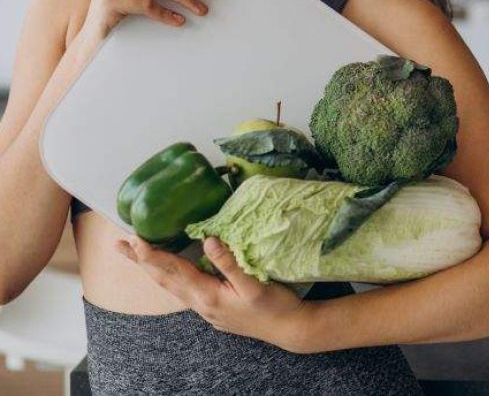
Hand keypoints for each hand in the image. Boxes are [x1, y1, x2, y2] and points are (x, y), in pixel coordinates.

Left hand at [115, 235, 315, 353]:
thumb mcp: (253, 283)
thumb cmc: (273, 306)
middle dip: (141, 261)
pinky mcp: (213, 307)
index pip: (173, 270)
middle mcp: (200, 303)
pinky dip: (170, 276)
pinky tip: (171, 271)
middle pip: (164, 279)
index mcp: (207, 295)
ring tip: (137, 256)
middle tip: (119, 245)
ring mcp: (206, 308)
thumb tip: (209, 240)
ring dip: (152, 269)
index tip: (134, 239)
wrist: (288, 329)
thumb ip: (229, 262)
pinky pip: (183, 288)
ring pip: (172, 285)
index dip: (152, 254)